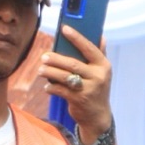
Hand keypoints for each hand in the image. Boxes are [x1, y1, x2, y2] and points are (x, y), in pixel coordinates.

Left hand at [38, 27, 112, 142]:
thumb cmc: (96, 89)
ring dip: (50, 72)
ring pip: (64, 77)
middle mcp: (98, 77)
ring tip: (41, 70)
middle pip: (73, 64)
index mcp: (103, 66)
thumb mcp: (101, 73)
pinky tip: (47, 87)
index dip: (76, 38)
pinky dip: (51, 88)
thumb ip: (100, 54)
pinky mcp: (79, 100)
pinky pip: (61, 90)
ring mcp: (89, 89)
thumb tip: (101, 36)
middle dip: (56, 59)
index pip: (89, 48)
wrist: (98, 116)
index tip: (64, 28)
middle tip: (44, 57)